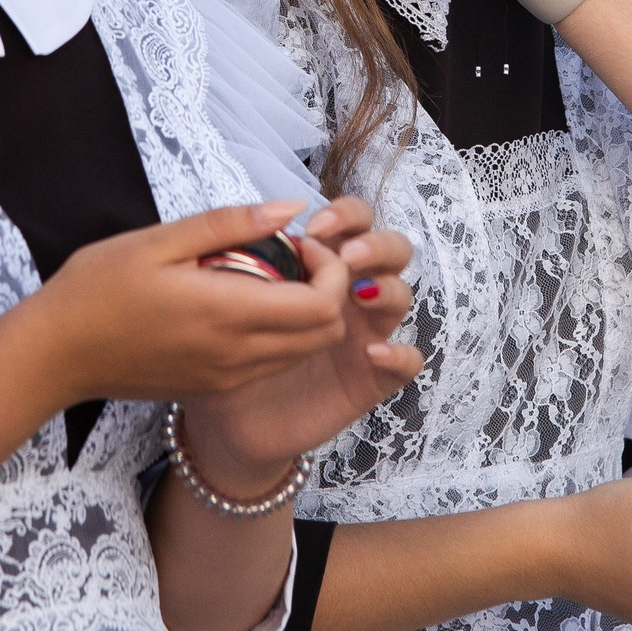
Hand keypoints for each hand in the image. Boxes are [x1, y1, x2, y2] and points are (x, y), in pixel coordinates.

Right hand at [27, 200, 357, 406]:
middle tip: (292, 257)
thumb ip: (230, 224)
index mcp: (227, 315)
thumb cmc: (97, 288)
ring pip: (301, 352)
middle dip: (326, 291)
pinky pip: (270, 365)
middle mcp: (236, 356)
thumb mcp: (159, 240)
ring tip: (266, 276)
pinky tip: (242, 303)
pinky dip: (279, 335)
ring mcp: (226, 378)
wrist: (55, 355)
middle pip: (325, 334)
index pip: (323, 306)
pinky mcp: (212, 388)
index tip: (298, 241)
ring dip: (304, 314)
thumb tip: (291, 207)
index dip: (329, 270)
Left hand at [177, 197, 423, 491]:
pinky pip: (407, 363)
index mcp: (323, 264)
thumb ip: (243, 243)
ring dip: (388, 288)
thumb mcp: (224, 289)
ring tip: (359, 293)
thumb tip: (280, 212)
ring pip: (402, 297)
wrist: (226, 418)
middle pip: (393, 251)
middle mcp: (352, 293)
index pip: (354, 221)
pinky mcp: (370, 377)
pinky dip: (401, 354)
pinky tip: (374, 352)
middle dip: (377, 244)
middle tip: (347, 256)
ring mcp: (365, 333)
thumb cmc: (226, 343)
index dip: (346, 215)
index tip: (312, 229)